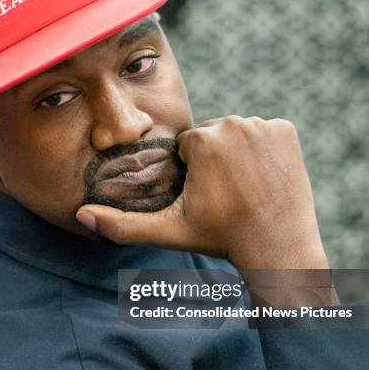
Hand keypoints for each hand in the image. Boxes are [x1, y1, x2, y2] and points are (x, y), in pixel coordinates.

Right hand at [76, 116, 328, 269]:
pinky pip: (264, 133)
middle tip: (225, 194)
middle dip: (214, 160)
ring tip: (244, 186)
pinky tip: (263, 176)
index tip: (207, 196)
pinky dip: (263, 150)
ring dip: (237, 154)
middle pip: (212, 136)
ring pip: (237, 134)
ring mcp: (264, 126)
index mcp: (202, 141)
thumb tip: (81, 215)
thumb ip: (122, 225)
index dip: (193, 172)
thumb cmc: (221, 238)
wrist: (276, 246)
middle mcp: (234, 124)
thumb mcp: (167, 232)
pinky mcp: (287, 130)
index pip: (188, 146)